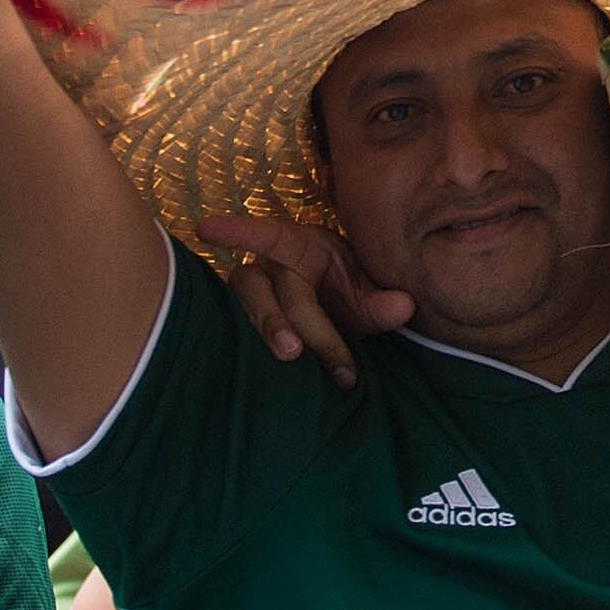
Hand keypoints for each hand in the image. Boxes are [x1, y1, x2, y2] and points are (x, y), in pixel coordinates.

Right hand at [190, 211, 413, 387]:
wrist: (342, 315)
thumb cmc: (347, 293)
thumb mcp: (368, 291)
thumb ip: (384, 301)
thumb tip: (404, 307)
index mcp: (297, 248)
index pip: (268, 235)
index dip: (239, 231)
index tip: (205, 227)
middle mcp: (269, 270)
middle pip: (270, 291)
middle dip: (283, 319)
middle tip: (295, 351)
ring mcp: (255, 300)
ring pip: (250, 311)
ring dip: (268, 331)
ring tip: (289, 359)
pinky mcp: (249, 329)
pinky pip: (244, 339)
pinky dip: (252, 355)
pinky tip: (267, 382)